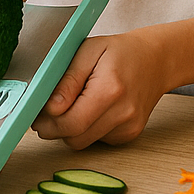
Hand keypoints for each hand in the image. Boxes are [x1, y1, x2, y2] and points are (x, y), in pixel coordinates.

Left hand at [31, 32, 167, 149]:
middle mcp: (123, 113)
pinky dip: (87, 129)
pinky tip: (92, 109)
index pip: (70, 122)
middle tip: (45, 111)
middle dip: (54, 128)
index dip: (47, 121)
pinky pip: (96, 140)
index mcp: (111, 89)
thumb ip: (67, 80)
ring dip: (70, 129)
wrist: (156, 60)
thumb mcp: (88, 50)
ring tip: (73, 104)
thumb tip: (49, 107)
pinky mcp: (130, 135)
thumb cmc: (120, 51)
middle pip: (74, 137)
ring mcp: (129, 127)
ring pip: (83, 142)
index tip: (36, 111)